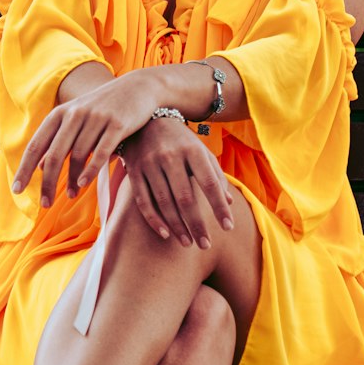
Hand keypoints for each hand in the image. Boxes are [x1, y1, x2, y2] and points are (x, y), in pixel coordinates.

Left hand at [11, 69, 167, 208]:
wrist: (139, 87)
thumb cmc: (103, 108)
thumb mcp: (76, 119)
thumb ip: (57, 140)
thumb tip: (38, 166)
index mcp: (60, 114)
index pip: (36, 145)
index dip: (24, 169)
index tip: (16, 190)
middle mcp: (75, 114)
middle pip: (54, 155)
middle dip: (47, 182)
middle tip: (45, 204)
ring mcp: (96, 118)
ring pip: (77, 156)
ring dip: (71, 180)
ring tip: (70, 195)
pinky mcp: (117, 124)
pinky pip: (100, 152)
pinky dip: (90, 170)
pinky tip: (84, 184)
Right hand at [118, 120, 234, 247]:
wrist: (147, 119)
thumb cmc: (181, 140)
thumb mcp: (201, 150)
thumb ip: (215, 174)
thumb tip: (229, 202)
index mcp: (193, 150)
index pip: (210, 183)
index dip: (219, 207)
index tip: (228, 227)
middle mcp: (171, 156)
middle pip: (186, 198)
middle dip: (197, 224)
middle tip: (206, 245)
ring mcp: (150, 163)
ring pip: (164, 202)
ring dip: (178, 227)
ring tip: (189, 243)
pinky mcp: (134, 170)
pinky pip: (143, 201)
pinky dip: (154, 220)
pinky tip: (165, 234)